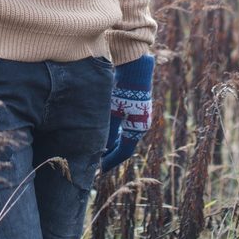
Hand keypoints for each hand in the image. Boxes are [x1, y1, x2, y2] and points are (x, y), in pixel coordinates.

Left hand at [101, 54, 153, 173]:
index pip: (124, 152)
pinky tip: (105, 126)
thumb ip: (107, 132)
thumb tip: (101, 148)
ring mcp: (139, 114)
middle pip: (124, 144)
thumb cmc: (124, 92)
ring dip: (112, 140)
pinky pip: (125, 123)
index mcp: (137, 129)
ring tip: (99, 144)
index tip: (101, 169)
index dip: (111, 162)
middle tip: (97, 158)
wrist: (135, 68)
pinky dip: (115, 128)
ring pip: (124, 133)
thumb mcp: (113, 114)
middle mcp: (141, 124)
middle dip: (110, 152)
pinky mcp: (135, 105)